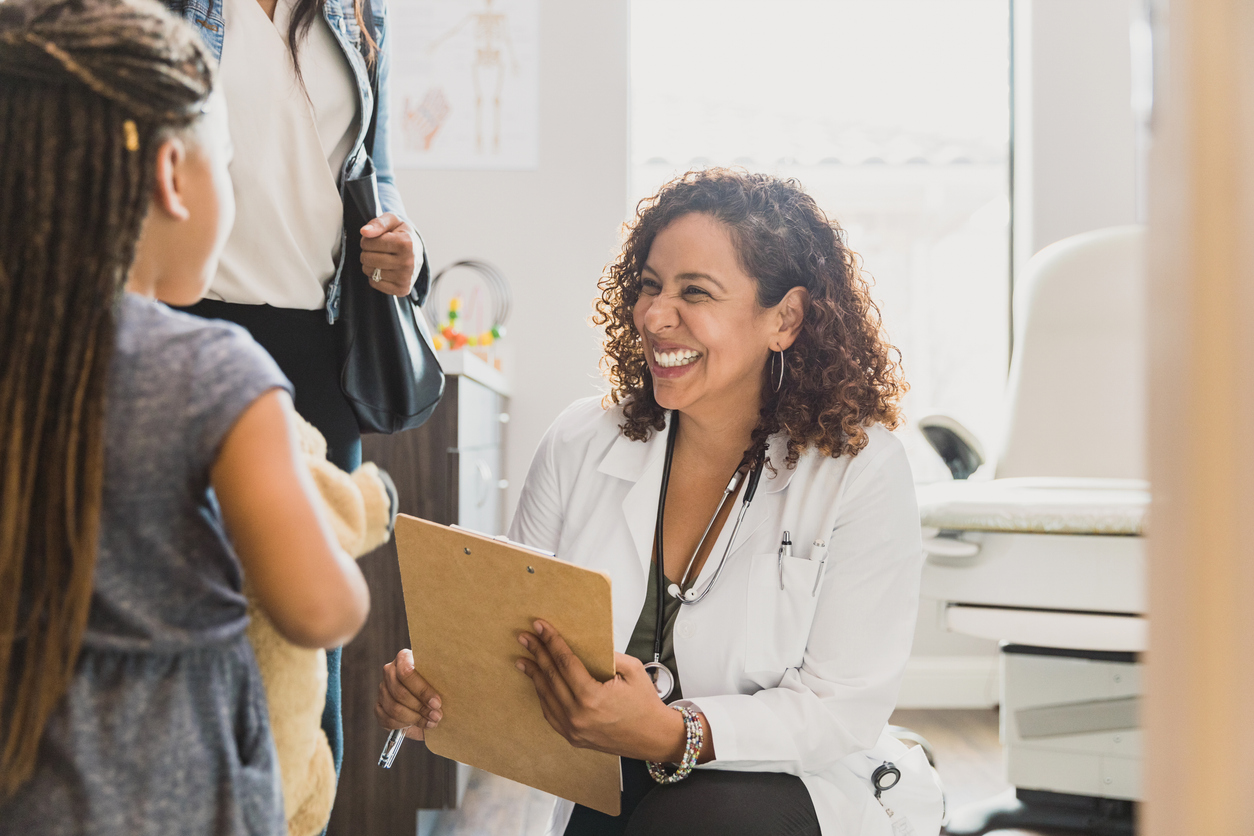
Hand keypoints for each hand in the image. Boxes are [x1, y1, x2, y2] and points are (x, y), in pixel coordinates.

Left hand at [360, 213, 420, 296]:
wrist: (417, 251)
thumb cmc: (401, 234)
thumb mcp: (392, 221)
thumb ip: (378, 223)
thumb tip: (364, 232)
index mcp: (406, 243)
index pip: (368, 243)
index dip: (366, 240)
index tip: (376, 239)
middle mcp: (408, 262)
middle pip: (367, 258)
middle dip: (367, 252)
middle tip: (377, 250)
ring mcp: (406, 278)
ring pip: (369, 271)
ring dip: (370, 264)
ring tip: (382, 259)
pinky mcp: (402, 289)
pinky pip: (374, 283)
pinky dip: (375, 276)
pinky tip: (385, 270)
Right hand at [375, 648, 442, 740]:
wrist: (429, 693)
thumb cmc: (437, 683)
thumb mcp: (440, 677)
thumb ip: (440, 681)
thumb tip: (446, 695)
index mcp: (404, 658)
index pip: (406, 672)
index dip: (422, 690)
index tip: (437, 702)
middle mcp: (390, 671)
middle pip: (400, 692)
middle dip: (420, 708)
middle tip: (437, 716)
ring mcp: (382, 689)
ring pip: (393, 708)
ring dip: (414, 718)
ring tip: (431, 722)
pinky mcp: (379, 706)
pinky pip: (386, 719)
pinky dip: (403, 725)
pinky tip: (417, 724)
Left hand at [516, 619, 689, 761]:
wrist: (653, 737)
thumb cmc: (645, 705)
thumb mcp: (633, 670)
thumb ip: (608, 655)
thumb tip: (587, 645)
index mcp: (592, 697)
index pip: (564, 663)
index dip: (551, 642)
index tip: (540, 627)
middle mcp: (578, 715)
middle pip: (550, 677)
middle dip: (537, 653)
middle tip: (525, 638)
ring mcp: (574, 729)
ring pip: (546, 697)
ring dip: (534, 675)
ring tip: (524, 659)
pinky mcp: (573, 738)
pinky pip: (551, 714)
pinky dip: (543, 696)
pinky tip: (538, 683)